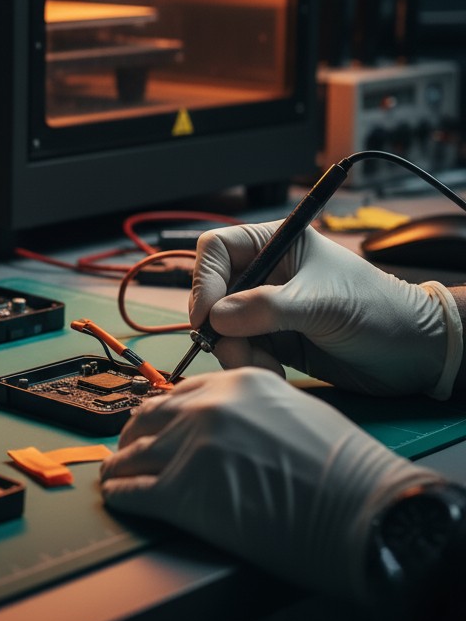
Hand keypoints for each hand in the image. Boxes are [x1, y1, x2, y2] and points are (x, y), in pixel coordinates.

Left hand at [100, 368, 439, 604]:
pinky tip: (119, 497)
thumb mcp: (294, 409)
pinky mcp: (182, 490)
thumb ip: (251, 408)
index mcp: (235, 382)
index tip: (156, 423)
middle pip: (149, 415)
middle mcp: (206, 406)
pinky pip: (134, 490)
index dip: (164, 412)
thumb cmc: (343, 469)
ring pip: (134, 452)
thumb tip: (228, 428)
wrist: (361, 509)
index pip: (180, 391)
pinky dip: (123, 495)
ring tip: (116, 474)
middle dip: (135, 433)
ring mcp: (189, 445)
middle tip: (129, 447)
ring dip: (122, 465)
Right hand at [189, 220, 462, 398]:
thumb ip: (267, 308)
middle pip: (214, 292)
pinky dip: (249, 364)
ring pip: (224, 327)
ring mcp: (267, 308)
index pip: (217, 250)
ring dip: (236, 351)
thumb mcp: (322, 303)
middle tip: (232, 351)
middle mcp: (265, 273)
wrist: (416, 354)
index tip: (208, 316)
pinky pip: (242, 350)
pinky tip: (274, 375)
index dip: (205, 280)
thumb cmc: (376, 309)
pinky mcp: (273, 340)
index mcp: (275, 244)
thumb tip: (216, 318)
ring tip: (265, 369)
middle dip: (219, 325)